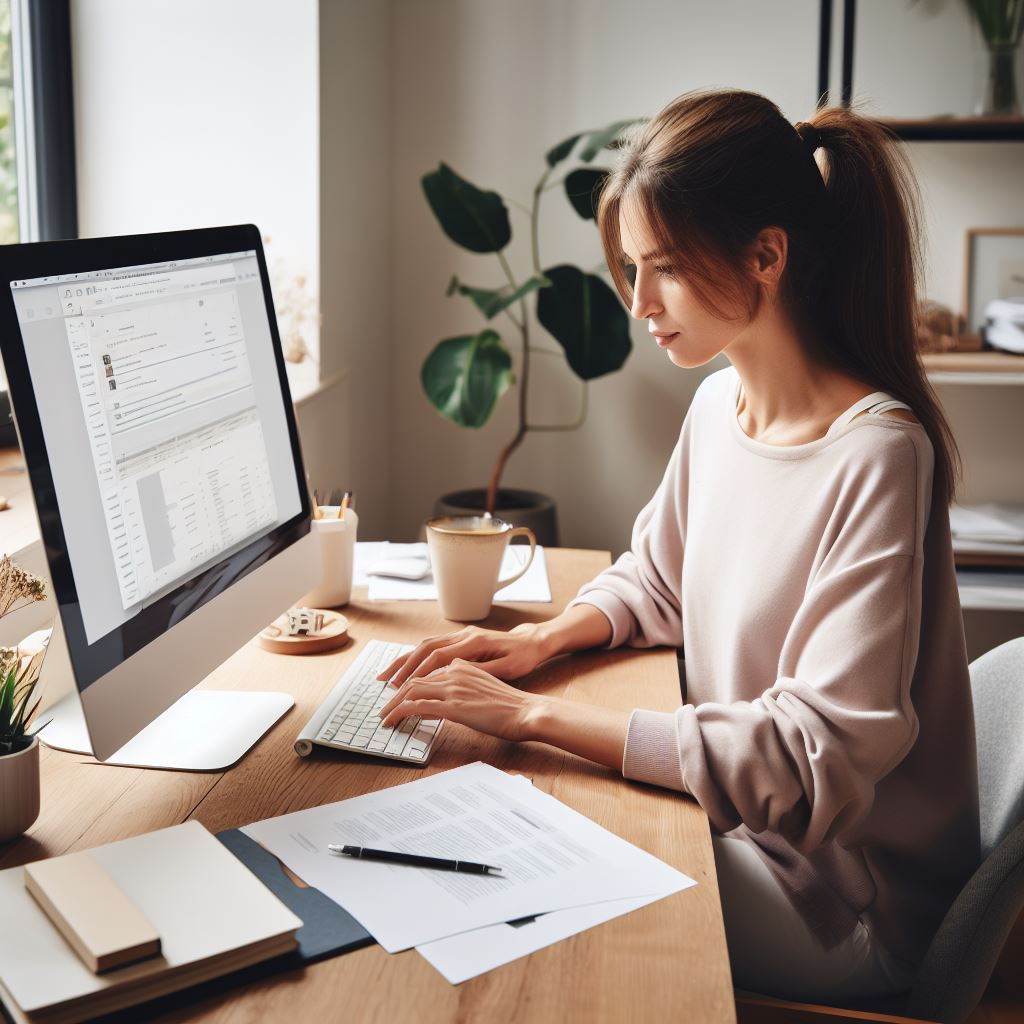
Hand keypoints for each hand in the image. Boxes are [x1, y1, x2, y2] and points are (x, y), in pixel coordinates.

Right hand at [376, 624, 547, 686]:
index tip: (401, 687)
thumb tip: (454, 677)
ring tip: (388, 676)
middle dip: (402, 665)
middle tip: (384, 682)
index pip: (437, 657)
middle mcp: (464, 635)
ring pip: (426, 645)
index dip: (417, 672)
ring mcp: (462, 635)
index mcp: (474, 642)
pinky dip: (417, 657)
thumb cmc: (523, 657)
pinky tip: (407, 669)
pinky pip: (434, 647)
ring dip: (406, 660)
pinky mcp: (463, 640)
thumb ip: (480, 672)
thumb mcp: (507, 670)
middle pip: (425, 647)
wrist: (534, 642)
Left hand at [379, 660, 541, 742]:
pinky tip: (394, 721)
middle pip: (414, 679)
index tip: (398, 695)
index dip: (409, 683)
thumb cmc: (510, 706)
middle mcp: (455, 671)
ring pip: (411, 691)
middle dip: (395, 694)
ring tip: (385, 717)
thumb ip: (460, 691)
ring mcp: (453, 687)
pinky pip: (417, 706)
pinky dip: (401, 713)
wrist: (526, 711)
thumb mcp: (482, 690)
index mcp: (462, 665)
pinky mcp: (453, 705)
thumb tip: (438, 704)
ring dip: (393, 704)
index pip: (427, 672)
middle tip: (384, 708)